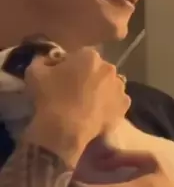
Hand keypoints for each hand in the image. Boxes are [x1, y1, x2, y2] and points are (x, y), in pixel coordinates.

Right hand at [24, 47, 130, 165]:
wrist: (65, 130)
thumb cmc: (50, 98)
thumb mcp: (35, 73)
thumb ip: (43, 61)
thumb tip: (49, 60)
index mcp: (90, 56)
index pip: (80, 56)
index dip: (71, 66)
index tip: (62, 77)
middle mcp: (110, 68)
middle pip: (98, 69)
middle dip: (89, 76)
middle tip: (75, 91)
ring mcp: (120, 87)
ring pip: (110, 84)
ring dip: (102, 90)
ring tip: (88, 104)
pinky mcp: (125, 105)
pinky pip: (117, 101)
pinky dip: (110, 105)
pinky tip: (98, 113)